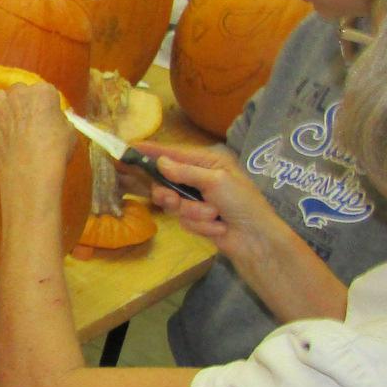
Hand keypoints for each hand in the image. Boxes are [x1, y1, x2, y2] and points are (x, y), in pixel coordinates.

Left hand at [0, 83, 72, 191]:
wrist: (32, 170)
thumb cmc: (55, 152)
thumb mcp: (70, 131)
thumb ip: (60, 118)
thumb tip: (53, 118)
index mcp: (44, 92)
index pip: (44, 91)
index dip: (45, 106)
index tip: (45, 118)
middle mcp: (20, 93)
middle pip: (20, 90)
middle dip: (23, 103)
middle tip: (27, 123)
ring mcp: (0, 105)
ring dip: (4, 105)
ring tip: (9, 123)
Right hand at [132, 140, 286, 260]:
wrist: (255, 239)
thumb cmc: (242, 203)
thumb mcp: (216, 181)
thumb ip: (186, 172)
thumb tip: (160, 162)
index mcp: (208, 162)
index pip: (174, 153)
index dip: (153, 151)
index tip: (131, 148)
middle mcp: (199, 178)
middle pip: (166, 181)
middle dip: (170, 194)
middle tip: (172, 200)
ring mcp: (197, 199)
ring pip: (174, 204)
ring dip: (193, 212)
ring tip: (212, 215)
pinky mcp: (196, 219)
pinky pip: (184, 220)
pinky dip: (201, 225)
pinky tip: (217, 227)